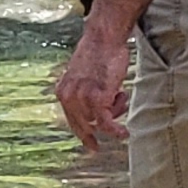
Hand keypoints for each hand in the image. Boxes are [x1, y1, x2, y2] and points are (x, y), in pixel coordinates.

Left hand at [54, 16, 133, 144]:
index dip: (81, 132)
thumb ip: (84, 91)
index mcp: (63, 91)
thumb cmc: (99, 53)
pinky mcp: (97, 99)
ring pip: (100, 121)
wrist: (104, 39)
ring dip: (115, 111)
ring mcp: (82, 99)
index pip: (71, 119)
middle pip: (83, 125)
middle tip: (96, 148)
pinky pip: (106, 122)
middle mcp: (68, 97)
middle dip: (91, 136)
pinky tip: (124, 134)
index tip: (89, 144)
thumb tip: (95, 107)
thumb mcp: (85, 75)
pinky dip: (115, 130)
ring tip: (121, 95)